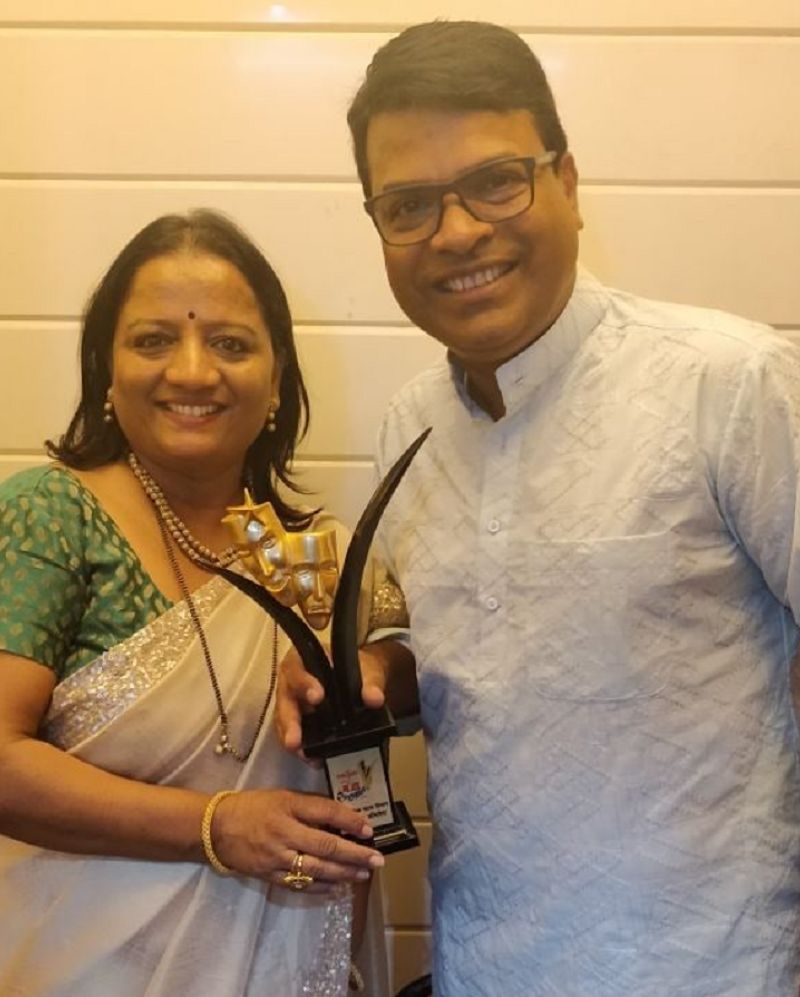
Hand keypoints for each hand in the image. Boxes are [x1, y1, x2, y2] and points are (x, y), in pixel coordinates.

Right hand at [211, 788, 383, 891]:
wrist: (216, 828)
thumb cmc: (254, 807)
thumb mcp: (282, 796)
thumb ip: (309, 806)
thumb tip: (341, 818)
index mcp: (288, 806)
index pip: (326, 812)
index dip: (350, 821)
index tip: (369, 829)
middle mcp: (284, 832)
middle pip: (326, 845)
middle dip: (355, 854)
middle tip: (377, 859)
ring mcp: (277, 857)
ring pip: (316, 869)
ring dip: (344, 874)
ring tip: (363, 874)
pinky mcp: (269, 876)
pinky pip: (300, 884)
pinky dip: (321, 888)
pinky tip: (338, 888)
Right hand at [275, 645, 387, 754]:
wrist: (359, 678)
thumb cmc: (355, 668)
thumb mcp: (365, 669)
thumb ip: (370, 681)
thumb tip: (374, 698)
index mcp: (301, 660)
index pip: (297, 669)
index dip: (304, 683)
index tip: (318, 698)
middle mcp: (290, 682)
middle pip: (285, 701)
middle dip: (290, 722)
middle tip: (295, 741)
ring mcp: (292, 704)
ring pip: (285, 722)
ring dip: (293, 740)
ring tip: (305, 756)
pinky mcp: (298, 723)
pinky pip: (296, 736)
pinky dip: (304, 748)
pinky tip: (314, 760)